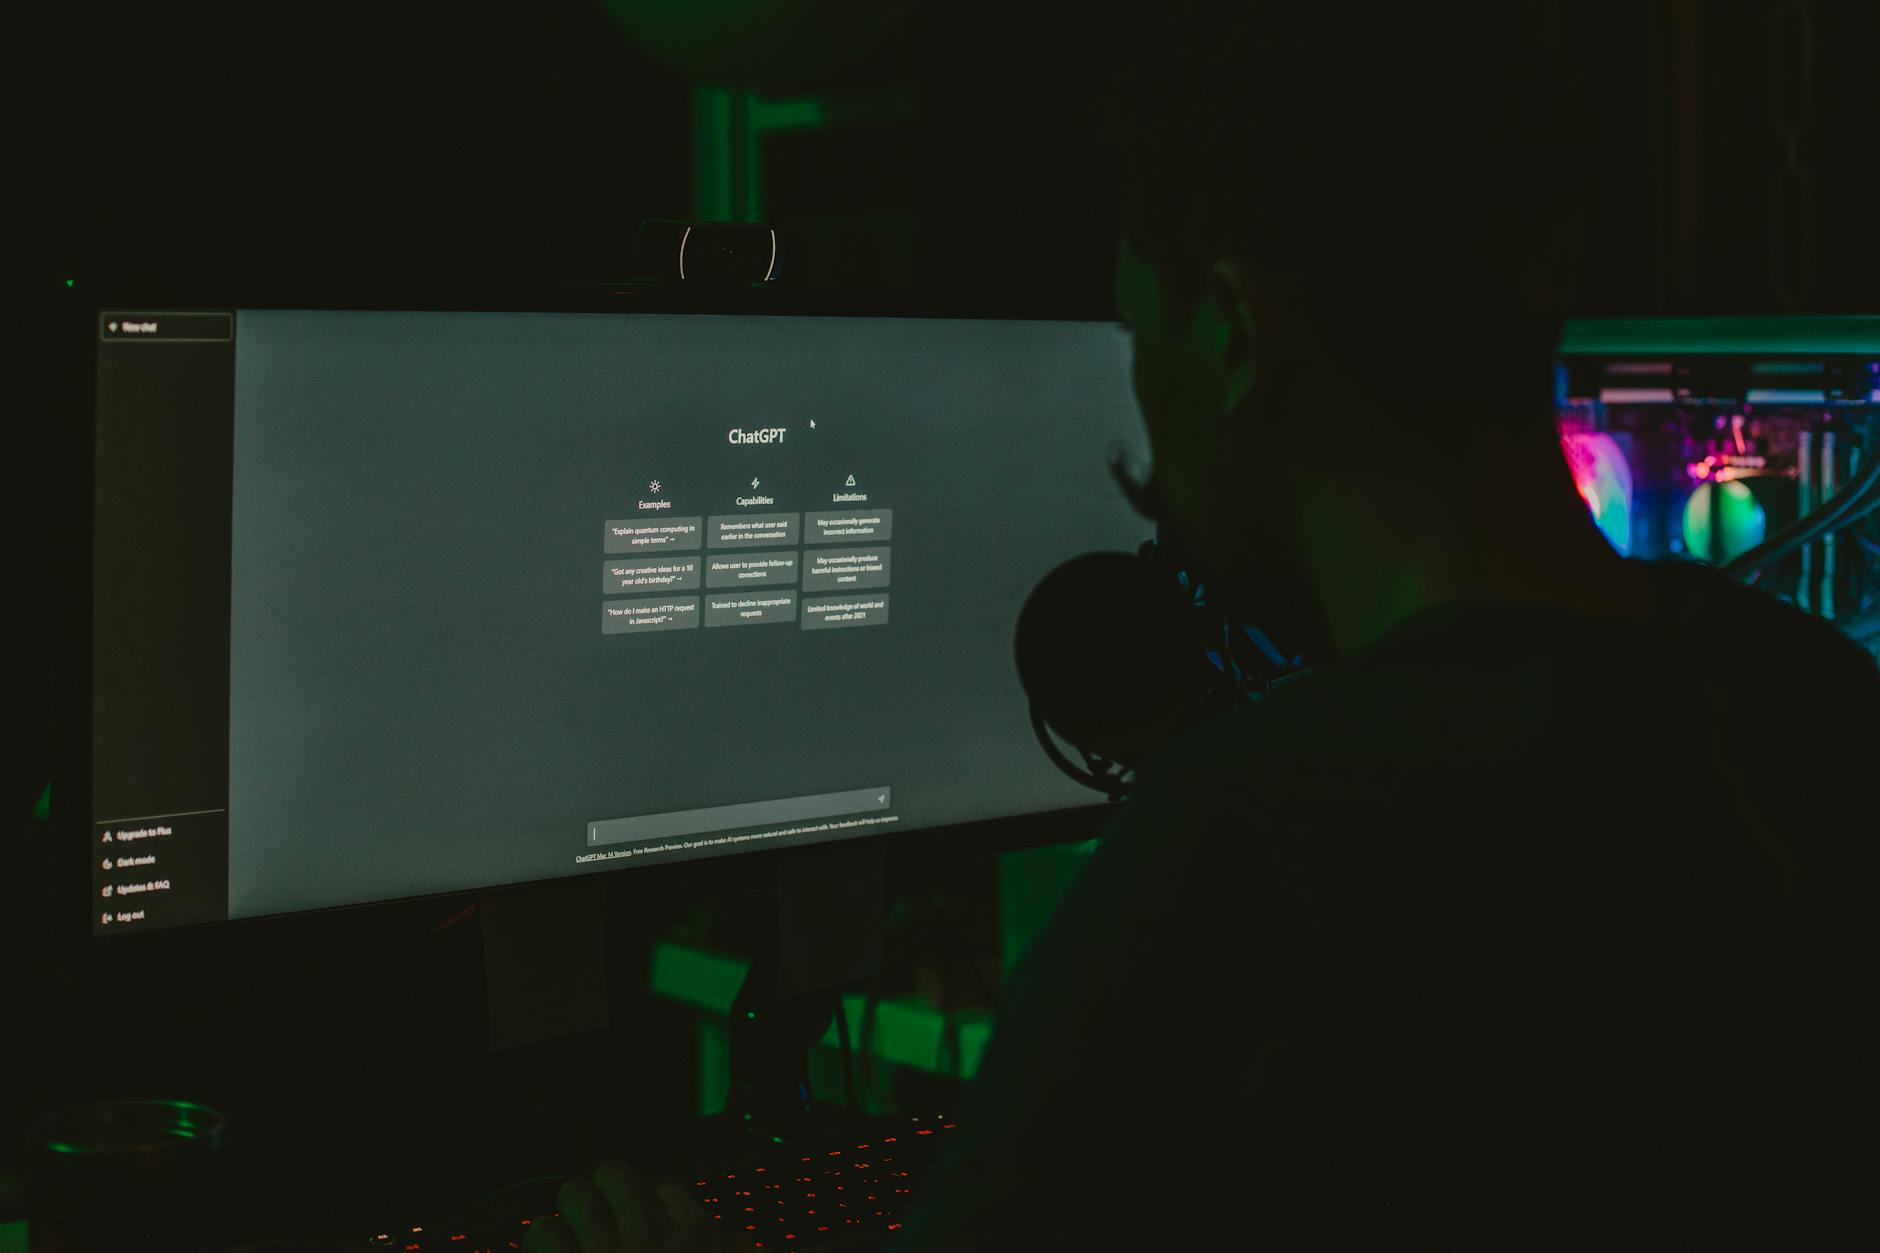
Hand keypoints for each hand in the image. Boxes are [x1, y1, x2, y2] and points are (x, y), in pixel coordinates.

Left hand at [522, 1160, 748, 1252]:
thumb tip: (746, 1242)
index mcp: (690, 1237)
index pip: (665, 1186)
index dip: (649, 1201)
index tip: (643, 1219)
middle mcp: (647, 1234)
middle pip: (613, 1174)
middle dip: (604, 1194)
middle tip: (600, 1219)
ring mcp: (605, 1250)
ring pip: (574, 1192)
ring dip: (571, 1213)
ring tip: (571, 1233)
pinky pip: (542, 1230)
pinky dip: (541, 1240)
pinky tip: (549, 1250)